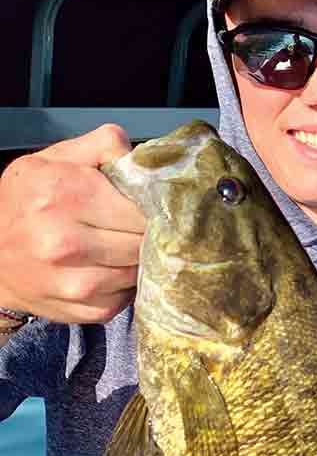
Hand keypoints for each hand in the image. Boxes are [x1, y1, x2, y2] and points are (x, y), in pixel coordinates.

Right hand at [0, 124, 143, 322]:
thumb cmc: (27, 203)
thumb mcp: (52, 161)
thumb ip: (100, 145)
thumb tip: (140, 155)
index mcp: (64, 193)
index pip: (140, 208)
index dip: (149, 207)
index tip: (145, 207)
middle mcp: (66, 241)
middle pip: (142, 240)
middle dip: (144, 233)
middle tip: (132, 227)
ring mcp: (76, 282)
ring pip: (139, 270)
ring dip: (135, 260)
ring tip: (118, 247)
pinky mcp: (88, 310)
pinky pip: (129, 296)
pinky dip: (125, 284)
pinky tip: (107, 269)